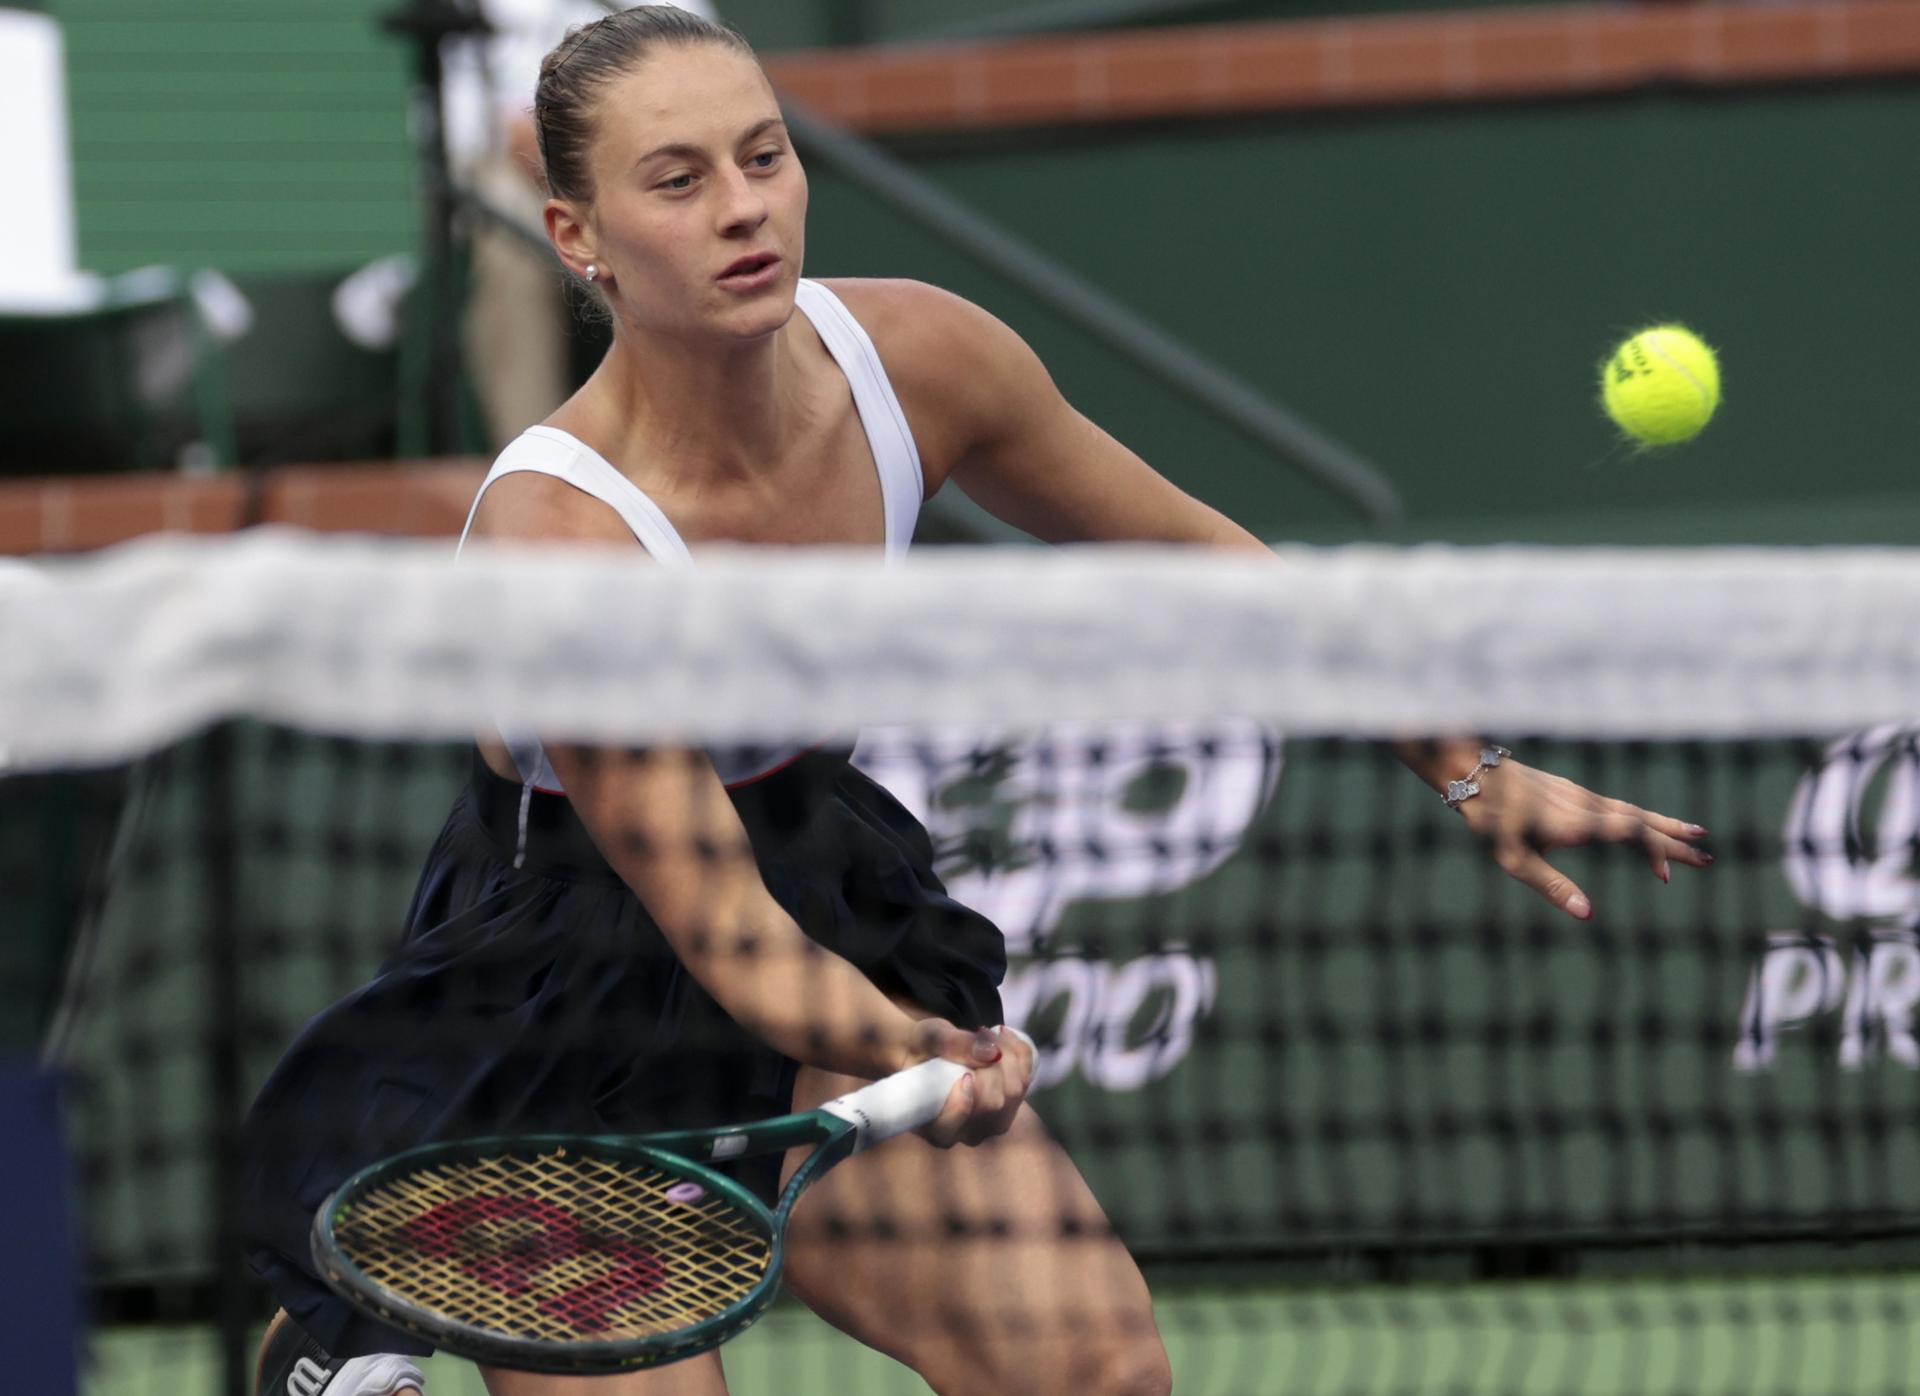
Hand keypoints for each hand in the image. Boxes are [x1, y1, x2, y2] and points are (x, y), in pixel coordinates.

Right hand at [905, 1018, 1036, 1147]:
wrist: (931, 1050)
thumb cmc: (920, 1047)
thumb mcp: (927, 1038)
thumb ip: (950, 1045)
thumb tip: (992, 1054)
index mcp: (934, 1128)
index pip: (953, 1128)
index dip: (962, 1105)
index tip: (964, 1076)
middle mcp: (966, 1133)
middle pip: (992, 1104)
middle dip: (989, 1065)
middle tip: (976, 1033)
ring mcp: (992, 1123)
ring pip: (1014, 1091)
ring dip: (1006, 1055)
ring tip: (985, 1032)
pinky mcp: (1010, 1106)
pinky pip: (1026, 1078)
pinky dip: (1018, 1051)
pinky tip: (1002, 1034)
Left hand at [1455, 758, 1711, 919]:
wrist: (1474, 773)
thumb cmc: (1490, 819)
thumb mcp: (1514, 860)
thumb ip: (1552, 887)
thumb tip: (1588, 916)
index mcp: (1577, 823)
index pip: (1631, 834)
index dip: (1655, 852)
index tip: (1668, 875)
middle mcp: (1586, 806)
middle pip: (1641, 822)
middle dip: (1675, 841)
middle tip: (1709, 857)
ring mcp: (1581, 795)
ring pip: (1633, 810)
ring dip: (1664, 825)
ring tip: (1694, 835)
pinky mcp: (1574, 791)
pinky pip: (1618, 806)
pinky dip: (1641, 818)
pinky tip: (1647, 826)